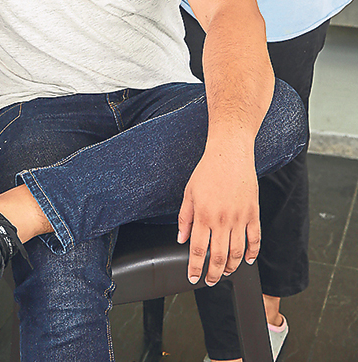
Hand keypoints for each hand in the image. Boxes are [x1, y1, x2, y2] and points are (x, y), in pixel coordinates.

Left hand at [177, 149, 259, 285]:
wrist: (229, 154)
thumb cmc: (208, 171)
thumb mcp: (189, 193)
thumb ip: (184, 218)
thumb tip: (181, 239)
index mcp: (203, 215)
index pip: (198, 250)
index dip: (195, 268)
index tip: (193, 277)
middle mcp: (222, 220)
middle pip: (219, 257)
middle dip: (213, 274)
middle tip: (210, 281)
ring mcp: (239, 218)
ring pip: (237, 253)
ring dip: (232, 267)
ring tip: (226, 273)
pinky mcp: (253, 213)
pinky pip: (255, 239)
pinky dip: (252, 253)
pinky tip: (247, 260)